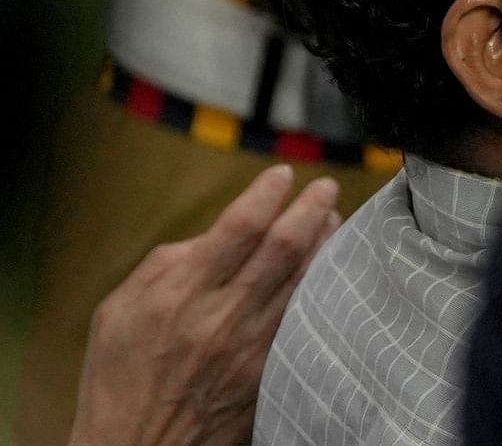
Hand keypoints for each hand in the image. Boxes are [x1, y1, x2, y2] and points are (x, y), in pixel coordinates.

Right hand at [66, 165, 341, 445]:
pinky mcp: (269, 371)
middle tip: (325, 187)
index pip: (239, 227)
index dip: (267, 193)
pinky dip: (323, 285)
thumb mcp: (117, 312)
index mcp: (179, 294)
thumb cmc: (118, 378)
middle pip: (284, 246)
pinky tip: (330, 269)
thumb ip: (165, 264)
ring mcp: (252, 346)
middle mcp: (221, 316)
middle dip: (311, 207)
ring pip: (306, 279)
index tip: (282, 175)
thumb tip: (212, 235)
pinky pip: (307, 317)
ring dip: (326, 241)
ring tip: (333, 218)